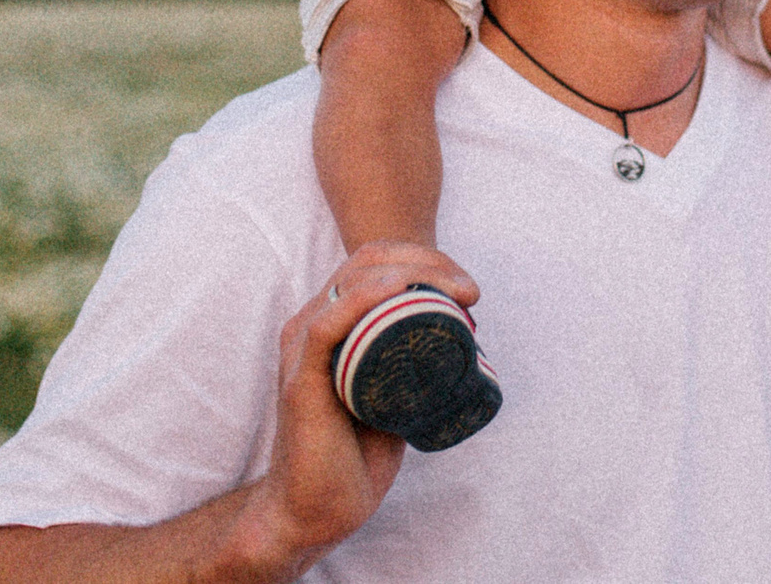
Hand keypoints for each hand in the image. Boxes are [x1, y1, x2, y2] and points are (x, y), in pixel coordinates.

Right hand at [247, 243, 480, 561]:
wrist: (314, 511)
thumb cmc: (352, 456)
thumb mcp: (392, 395)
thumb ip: (410, 365)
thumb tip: (461, 345)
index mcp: (331, 322)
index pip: (374, 262)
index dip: (423, 259)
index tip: (468, 288)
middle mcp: (311, 325)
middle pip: (367, 262)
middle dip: (427, 262)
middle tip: (470, 291)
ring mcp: (302, 350)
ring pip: (351, 282)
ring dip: (410, 274)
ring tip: (457, 293)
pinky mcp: (300, 380)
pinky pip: (325, 326)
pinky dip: (361, 299)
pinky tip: (395, 290)